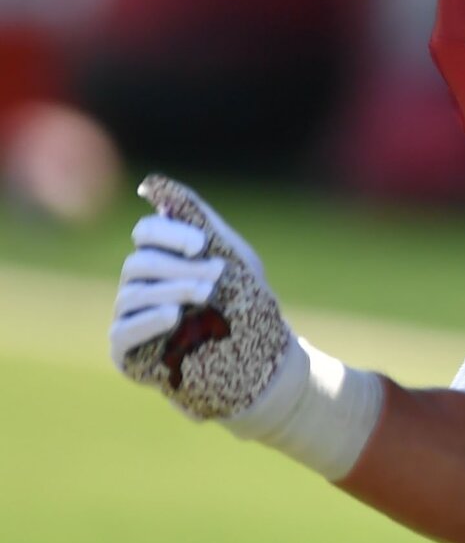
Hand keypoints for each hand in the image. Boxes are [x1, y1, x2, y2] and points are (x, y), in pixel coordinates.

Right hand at [111, 176, 301, 422]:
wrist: (263, 359)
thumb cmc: (247, 303)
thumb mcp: (230, 253)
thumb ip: (197, 217)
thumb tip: (154, 184)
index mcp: (165, 259)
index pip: (146, 234)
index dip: (169, 234)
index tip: (202, 244)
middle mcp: (142, 285)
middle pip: (139, 263)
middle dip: (179, 267)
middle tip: (216, 277)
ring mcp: (132, 318)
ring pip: (133, 294)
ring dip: (173, 290)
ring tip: (206, 295)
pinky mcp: (127, 351)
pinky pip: (123, 331)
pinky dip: (147, 321)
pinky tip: (173, 316)